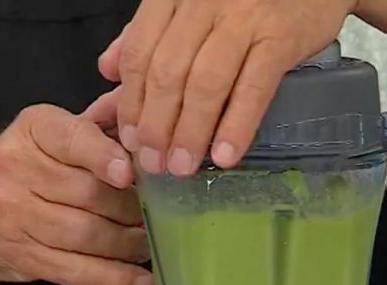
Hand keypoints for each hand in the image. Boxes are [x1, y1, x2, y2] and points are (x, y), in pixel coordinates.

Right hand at [0, 104, 152, 284]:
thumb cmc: (23, 169)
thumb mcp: (50, 136)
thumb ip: (99, 130)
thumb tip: (147, 129)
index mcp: (33, 130)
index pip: (73, 139)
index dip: (105, 156)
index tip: (130, 173)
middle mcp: (17, 170)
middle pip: (90, 193)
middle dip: (134, 208)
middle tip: (162, 214)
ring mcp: (16, 217)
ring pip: (88, 234)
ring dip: (130, 243)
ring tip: (151, 242)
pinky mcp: (24, 256)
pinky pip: (78, 271)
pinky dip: (116, 278)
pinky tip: (142, 280)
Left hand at [97, 0, 356, 176]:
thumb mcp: (190, 2)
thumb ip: (148, 32)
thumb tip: (106, 69)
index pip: (140, 53)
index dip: (132, 102)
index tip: (132, 142)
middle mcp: (203, 3)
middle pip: (168, 72)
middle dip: (157, 125)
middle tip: (154, 164)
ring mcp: (243, 18)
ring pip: (204, 83)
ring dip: (190, 132)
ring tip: (183, 167)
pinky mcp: (280, 37)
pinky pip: (253, 88)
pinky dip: (236, 125)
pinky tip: (225, 156)